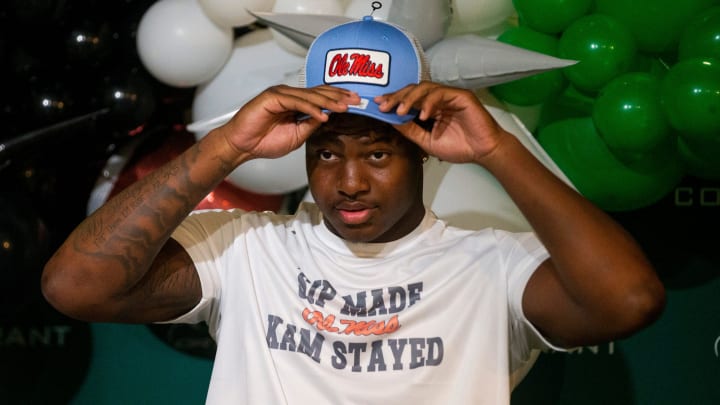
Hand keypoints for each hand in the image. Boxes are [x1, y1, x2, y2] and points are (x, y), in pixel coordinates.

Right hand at [216, 85, 360, 162]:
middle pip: (319, 92)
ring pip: (310, 96)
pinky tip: (322, 116)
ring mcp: (281, 94)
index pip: (321, 97)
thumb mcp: (297, 136)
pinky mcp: (272, 97)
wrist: (242, 145)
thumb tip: (328, 119)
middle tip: (357, 101)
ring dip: (328, 102)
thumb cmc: (264, 141)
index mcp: (296, 103)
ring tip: (344, 108)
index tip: (355, 103)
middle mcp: (290, 95)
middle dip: (339, 97)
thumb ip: (310, 125)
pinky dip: (311, 109)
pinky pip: (296, 102)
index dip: (338, 98)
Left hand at [375, 82, 508, 163]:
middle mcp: (439, 99)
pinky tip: (423, 115)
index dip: (394, 100)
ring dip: (410, 98)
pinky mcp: (461, 96)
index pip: (409, 99)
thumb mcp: (427, 141)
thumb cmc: (460, 146)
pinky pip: (441, 94)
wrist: (483, 151)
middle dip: (397, 97)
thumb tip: (391, 121)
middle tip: (384, 105)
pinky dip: (430, 103)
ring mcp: (450, 96)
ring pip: (425, 88)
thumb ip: (411, 130)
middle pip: (414, 90)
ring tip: (400, 110)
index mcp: (430, 108)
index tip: (378, 105)